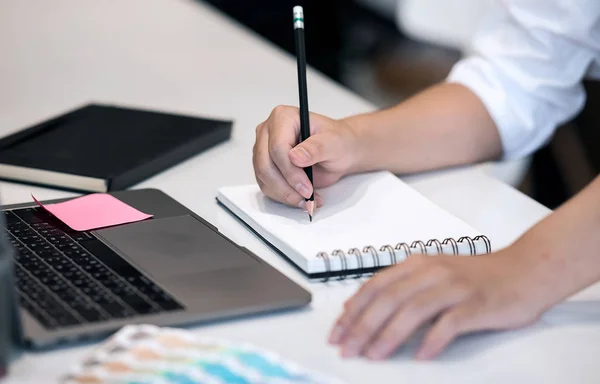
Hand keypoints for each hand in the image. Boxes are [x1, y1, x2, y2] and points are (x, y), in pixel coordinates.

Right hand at [253, 105, 360, 207]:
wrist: (339, 152)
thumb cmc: (337, 141)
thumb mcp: (333, 142)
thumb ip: (315, 148)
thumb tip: (295, 156)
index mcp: (283, 117)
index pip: (277, 147)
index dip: (290, 171)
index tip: (307, 187)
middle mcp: (268, 132)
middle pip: (266, 164)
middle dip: (287, 186)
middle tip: (307, 196)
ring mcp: (264, 150)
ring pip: (264, 178)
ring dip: (285, 194)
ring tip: (308, 200)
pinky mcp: (265, 167)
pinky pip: (267, 186)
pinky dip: (284, 197)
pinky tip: (301, 199)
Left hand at [328, 247, 553, 359]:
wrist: (525, 269)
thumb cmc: (477, 277)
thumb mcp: (434, 275)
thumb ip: (404, 289)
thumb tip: (367, 313)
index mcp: (417, 265)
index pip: (375, 287)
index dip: (353, 310)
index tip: (337, 332)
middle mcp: (431, 272)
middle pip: (388, 299)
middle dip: (363, 326)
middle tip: (348, 349)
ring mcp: (454, 287)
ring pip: (413, 310)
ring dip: (389, 335)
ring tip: (374, 356)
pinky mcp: (476, 303)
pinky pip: (450, 323)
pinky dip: (432, 340)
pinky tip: (420, 356)